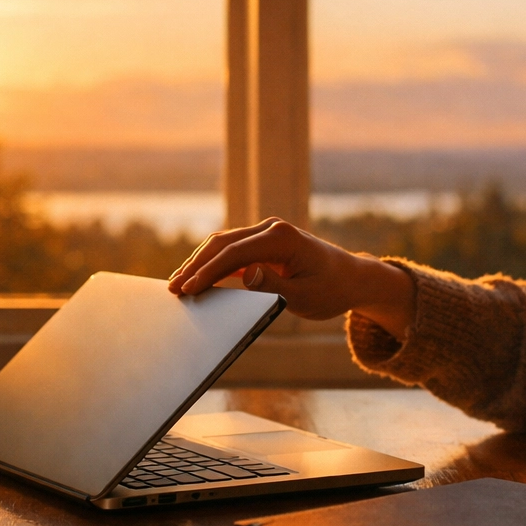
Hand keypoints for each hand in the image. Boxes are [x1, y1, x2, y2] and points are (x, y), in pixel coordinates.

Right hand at [167, 218, 413, 333]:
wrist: (351, 278)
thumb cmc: (331, 290)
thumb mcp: (304, 296)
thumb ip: (273, 286)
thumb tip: (244, 274)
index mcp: (281, 238)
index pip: (235, 254)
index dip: (207, 272)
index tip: (188, 290)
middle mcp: (271, 229)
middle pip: (222, 243)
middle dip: (195, 265)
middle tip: (173, 287)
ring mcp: (266, 233)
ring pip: (223, 244)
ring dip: (199, 262)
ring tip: (177, 283)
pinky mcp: (263, 243)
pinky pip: (232, 251)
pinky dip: (213, 264)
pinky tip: (197, 279)